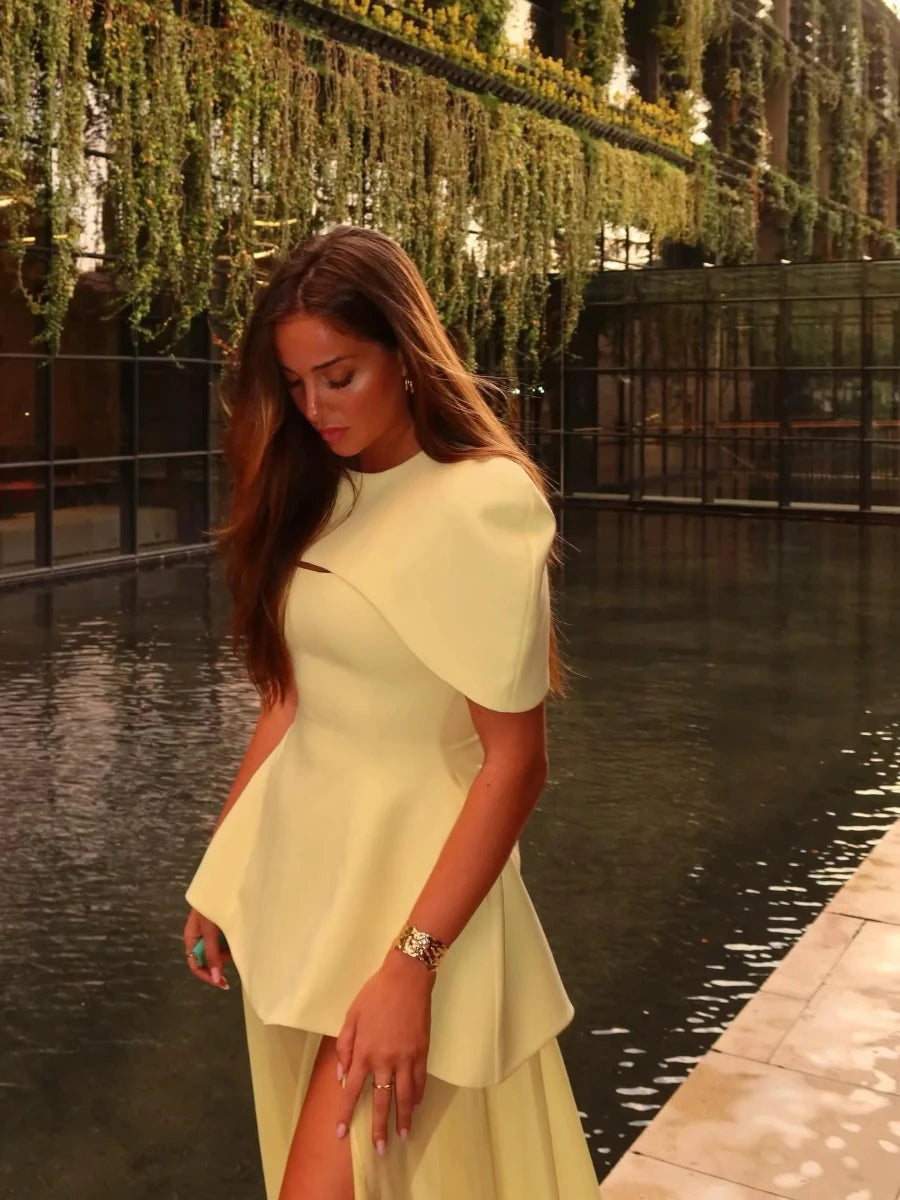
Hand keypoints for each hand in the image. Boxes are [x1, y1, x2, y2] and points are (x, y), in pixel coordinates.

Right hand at [183, 907, 230, 990]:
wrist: (222, 882)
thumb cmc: (212, 905)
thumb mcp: (210, 931)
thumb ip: (212, 954)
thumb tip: (216, 978)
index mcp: (191, 938)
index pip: (195, 964)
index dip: (207, 975)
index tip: (222, 982)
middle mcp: (199, 936)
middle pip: (207, 959)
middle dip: (220, 962)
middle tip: (234, 957)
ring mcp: (210, 931)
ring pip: (218, 950)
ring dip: (227, 952)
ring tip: (236, 941)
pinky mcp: (221, 925)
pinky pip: (225, 940)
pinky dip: (231, 942)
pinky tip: (238, 936)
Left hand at [335, 949, 434, 1153]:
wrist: (406, 978)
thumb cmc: (375, 994)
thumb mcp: (351, 1017)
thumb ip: (345, 1047)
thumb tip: (343, 1075)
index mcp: (364, 1052)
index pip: (352, 1091)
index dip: (345, 1113)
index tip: (341, 1133)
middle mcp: (384, 1060)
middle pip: (381, 1101)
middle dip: (379, 1127)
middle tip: (380, 1149)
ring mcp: (406, 1057)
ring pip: (404, 1096)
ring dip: (404, 1118)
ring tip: (403, 1136)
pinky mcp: (422, 1051)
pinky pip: (420, 1080)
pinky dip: (418, 1096)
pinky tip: (416, 1107)